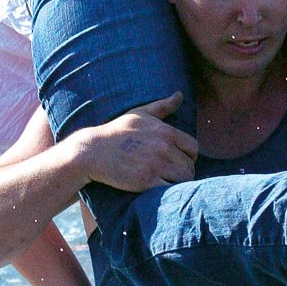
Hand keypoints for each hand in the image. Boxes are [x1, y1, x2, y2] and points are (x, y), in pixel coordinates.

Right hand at [74, 92, 197, 191]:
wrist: (93, 151)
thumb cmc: (116, 132)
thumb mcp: (139, 114)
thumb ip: (162, 106)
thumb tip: (180, 94)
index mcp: (165, 131)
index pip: (193, 148)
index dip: (189, 156)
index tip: (179, 161)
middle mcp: (163, 147)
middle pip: (189, 165)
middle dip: (183, 171)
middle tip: (171, 175)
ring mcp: (155, 164)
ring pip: (183, 179)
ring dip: (178, 183)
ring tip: (167, 182)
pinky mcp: (146, 181)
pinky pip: (170, 189)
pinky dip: (168, 191)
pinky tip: (159, 189)